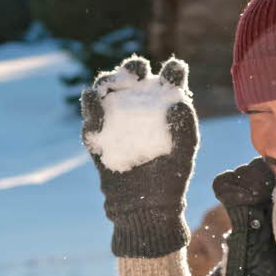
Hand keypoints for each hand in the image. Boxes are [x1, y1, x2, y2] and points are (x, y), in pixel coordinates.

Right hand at [81, 55, 198, 256]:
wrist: (144, 206)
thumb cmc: (171, 177)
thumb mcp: (184, 150)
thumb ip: (184, 123)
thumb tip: (178, 99)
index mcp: (165, 105)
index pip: (169, 77)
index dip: (172, 70)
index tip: (172, 74)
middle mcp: (140, 106)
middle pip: (134, 75)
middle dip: (134, 68)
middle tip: (136, 73)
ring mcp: (117, 117)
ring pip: (108, 88)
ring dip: (108, 80)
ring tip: (112, 84)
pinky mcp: (97, 132)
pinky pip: (90, 113)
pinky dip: (90, 104)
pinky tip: (93, 99)